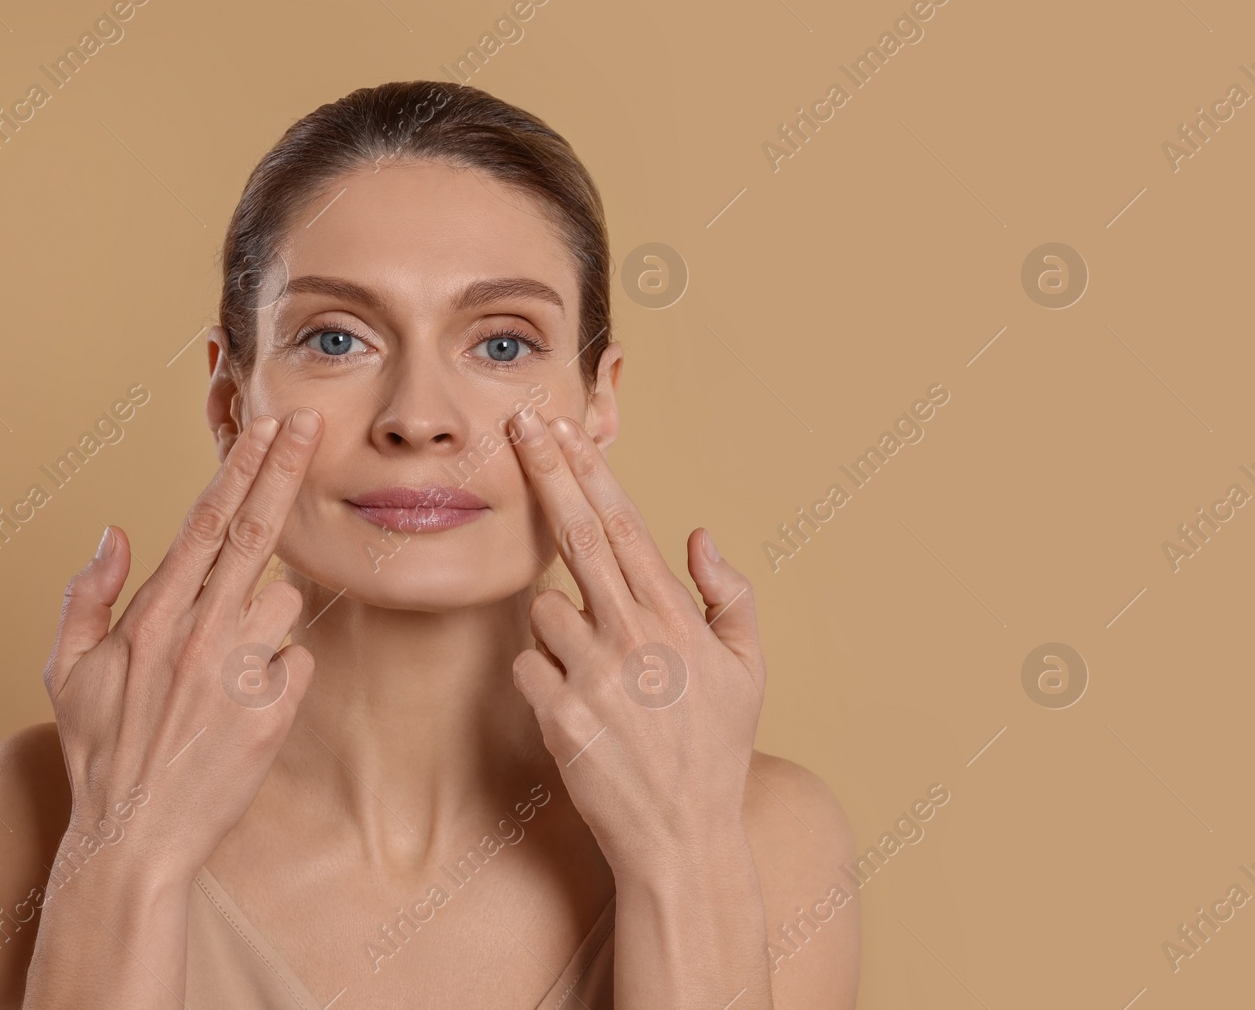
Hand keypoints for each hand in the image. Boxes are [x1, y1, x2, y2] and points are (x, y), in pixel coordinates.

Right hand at [42, 407, 322, 887]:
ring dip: (269, 616)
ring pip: (287, 602)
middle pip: (258, 531)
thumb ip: (87, 594)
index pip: (206, 523)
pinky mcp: (274, 712)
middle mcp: (200, 632)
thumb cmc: (99, 751)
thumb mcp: (65, 670)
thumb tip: (116, 530)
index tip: (265, 427)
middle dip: (285, 469)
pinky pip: (297, 663)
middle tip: (309, 424)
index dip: (240, 468)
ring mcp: (241, 671)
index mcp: (152, 614)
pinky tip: (243, 704)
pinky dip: (278, 673)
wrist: (133, 839)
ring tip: (226, 663)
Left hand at [507, 408, 766, 874]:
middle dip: (546, 473)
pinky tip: (574, 703)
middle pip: (575, 535)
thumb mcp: (748, 668)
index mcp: (675, 618)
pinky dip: (542, 675)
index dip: (590, 472)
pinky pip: (527, 666)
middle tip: (517, 426)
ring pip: (543, 607)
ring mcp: (594, 676)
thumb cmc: (715, 748)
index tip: (563, 429)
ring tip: (595, 670)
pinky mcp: (559, 716)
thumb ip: (729, 594)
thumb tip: (697, 534)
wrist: (683, 838)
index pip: (623, 526)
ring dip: (556, 623)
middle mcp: (633, 636)